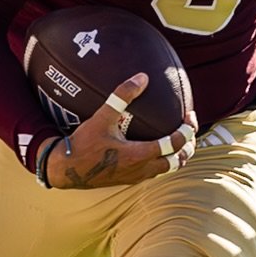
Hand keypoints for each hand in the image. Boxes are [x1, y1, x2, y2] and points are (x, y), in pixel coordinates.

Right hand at [46, 73, 197, 188]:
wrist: (66, 169)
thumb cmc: (84, 143)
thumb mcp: (102, 116)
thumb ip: (122, 95)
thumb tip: (142, 77)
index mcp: (139, 154)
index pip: (174, 144)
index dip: (187, 130)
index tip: (189, 116)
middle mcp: (142, 169)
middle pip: (178, 161)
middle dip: (189, 145)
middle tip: (190, 128)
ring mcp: (137, 177)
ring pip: (168, 169)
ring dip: (178, 155)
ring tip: (181, 139)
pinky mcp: (130, 179)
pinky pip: (156, 172)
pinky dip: (165, 160)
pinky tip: (159, 148)